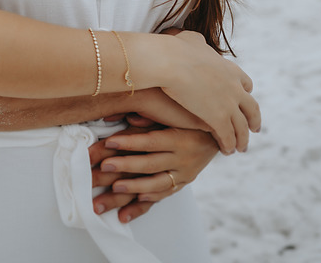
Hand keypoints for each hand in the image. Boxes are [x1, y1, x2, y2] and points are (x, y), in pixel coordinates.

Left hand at [92, 122, 219, 221]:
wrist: (216, 139)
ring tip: (115, 188)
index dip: (130, 142)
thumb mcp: (171, 116)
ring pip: (157, 184)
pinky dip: (148, 200)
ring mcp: (183, 175)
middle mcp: (183, 159)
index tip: (109, 141)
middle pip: (151, 164)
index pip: (151, 141)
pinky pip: (164, 195)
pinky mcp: (182, 184)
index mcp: (178, 138)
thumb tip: (126, 116)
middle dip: (126, 166)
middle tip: (104, 167)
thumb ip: (148, 116)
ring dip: (134, 187)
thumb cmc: (187, 122)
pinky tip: (133, 204)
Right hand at [146, 31, 260, 153]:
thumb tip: (195, 39)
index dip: (245, 92)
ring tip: (241, 148)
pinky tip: (226, 150)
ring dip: (243, 138)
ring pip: (242, 127)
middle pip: (251, 108)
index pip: (245, 83)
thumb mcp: (190, 39)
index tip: (244, 97)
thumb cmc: (173, 49)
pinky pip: (228, 136)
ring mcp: (228, 104)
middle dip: (253, 119)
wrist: (168, 61)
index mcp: (229, 69)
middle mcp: (234, 87)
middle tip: (254, 128)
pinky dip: (229, 144)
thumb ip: (197, 41)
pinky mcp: (218, 118)